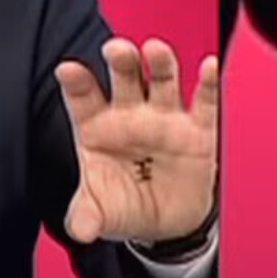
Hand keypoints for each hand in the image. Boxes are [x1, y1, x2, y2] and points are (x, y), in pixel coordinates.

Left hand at [54, 38, 217, 243]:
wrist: (167, 224)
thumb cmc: (125, 204)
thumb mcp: (102, 213)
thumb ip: (87, 215)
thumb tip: (80, 228)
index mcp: (98, 126)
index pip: (83, 98)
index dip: (76, 82)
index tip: (67, 70)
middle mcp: (131, 114)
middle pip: (125, 78)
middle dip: (121, 61)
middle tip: (116, 49)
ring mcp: (165, 118)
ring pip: (163, 80)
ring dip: (160, 63)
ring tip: (155, 49)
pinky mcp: (198, 130)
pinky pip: (205, 102)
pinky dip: (209, 84)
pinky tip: (209, 67)